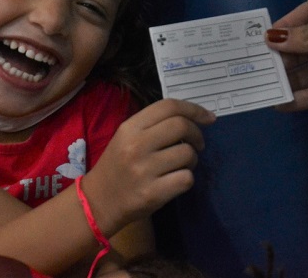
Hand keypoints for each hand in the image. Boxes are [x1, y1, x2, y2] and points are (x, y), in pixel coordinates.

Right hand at [81, 99, 215, 235]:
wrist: (99, 201)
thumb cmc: (117, 166)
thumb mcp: (126, 138)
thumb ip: (153, 125)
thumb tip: (191, 119)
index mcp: (130, 128)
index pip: (168, 106)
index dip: (194, 109)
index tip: (209, 118)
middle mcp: (136, 145)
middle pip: (181, 126)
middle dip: (197, 134)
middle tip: (197, 144)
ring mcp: (144, 170)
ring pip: (187, 154)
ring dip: (191, 159)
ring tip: (180, 165)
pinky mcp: (153, 193)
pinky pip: (186, 178)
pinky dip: (186, 179)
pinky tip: (175, 180)